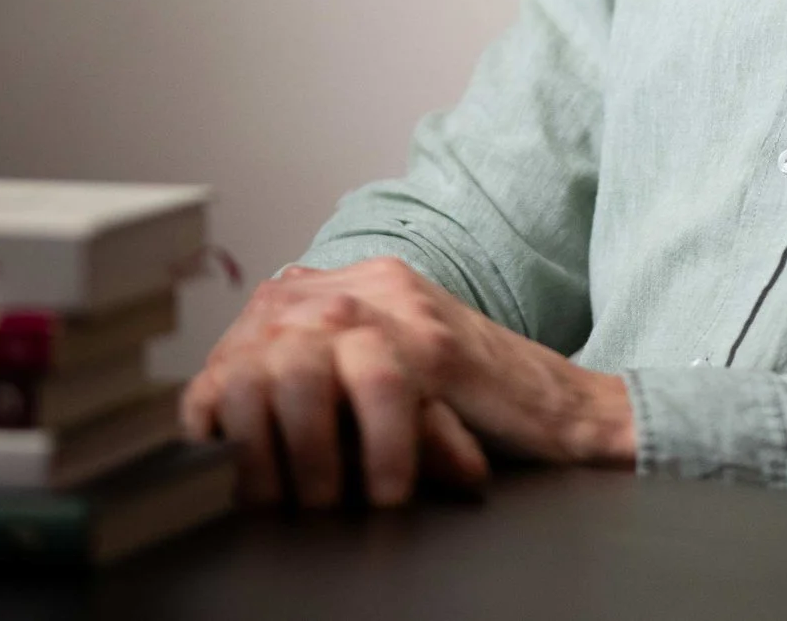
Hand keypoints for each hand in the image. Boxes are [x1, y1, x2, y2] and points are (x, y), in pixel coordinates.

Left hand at [180, 257, 635, 508]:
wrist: (569, 412)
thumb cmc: (473, 412)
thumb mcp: (381, 389)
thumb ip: (320, 381)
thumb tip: (223, 429)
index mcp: (351, 285)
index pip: (252, 325)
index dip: (222, 392)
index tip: (218, 452)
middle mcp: (371, 284)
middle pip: (266, 340)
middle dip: (251, 428)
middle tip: (261, 495)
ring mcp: (406, 308)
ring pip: (306, 364)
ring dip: (297, 448)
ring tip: (311, 502)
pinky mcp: (440, 345)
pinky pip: (375, 389)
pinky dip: (363, 451)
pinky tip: (374, 492)